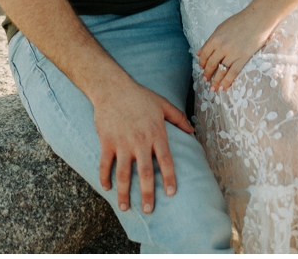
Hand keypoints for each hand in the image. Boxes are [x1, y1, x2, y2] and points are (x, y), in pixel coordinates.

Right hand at [93, 81, 193, 214]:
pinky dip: (104, 177)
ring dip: (123, 193)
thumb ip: (179, 118)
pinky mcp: (106, 142)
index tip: (171, 193)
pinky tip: (106, 189)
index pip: (165, 160)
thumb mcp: (163, 104)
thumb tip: (192, 131)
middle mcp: (139, 141)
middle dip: (147, 193)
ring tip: (125, 208)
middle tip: (149, 210)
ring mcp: (122, 143)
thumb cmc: (140, 96)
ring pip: (123, 173)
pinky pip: (105, 164)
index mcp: (156, 133)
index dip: (168, 178)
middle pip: (144, 173)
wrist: (112, 88)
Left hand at [197, 7, 275, 92]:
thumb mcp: (221, 28)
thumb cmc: (239, 21)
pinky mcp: (243, 58)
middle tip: (205, 80)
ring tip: (213, 88)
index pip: (205, 55)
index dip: (202, 63)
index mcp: (215, 38)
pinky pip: (233, 73)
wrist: (257, 19)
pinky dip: (227, 81)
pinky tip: (223, 88)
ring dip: (215, 81)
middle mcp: (222, 47)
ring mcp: (233, 53)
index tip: (201, 68)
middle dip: (207, 74)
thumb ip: (210, 41)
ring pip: (221, 71)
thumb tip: (199, 53)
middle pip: (211, 64)